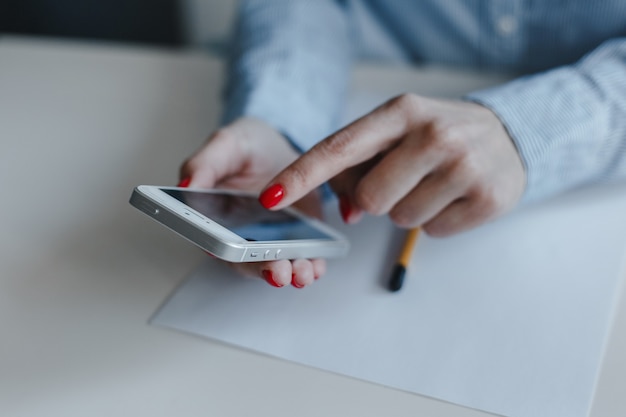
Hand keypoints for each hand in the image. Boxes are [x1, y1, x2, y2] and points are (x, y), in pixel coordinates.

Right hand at [179, 117, 325, 287]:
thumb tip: (187, 185)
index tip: (233, 252)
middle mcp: (241, 235)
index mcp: (215, 217)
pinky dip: (311, 265)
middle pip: (247, 261)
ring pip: (276, 265)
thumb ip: (205, 164)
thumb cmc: (248, 148)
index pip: (214, 240)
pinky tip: (317, 266)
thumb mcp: (226, 144)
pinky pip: (303, 257)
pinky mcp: (297, 239)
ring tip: (301, 272)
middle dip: (263, 268)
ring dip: (289, 273)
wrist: (282, 148)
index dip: (222, 249)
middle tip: (277, 271)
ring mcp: (270, 240)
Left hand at [258, 94, 525, 235]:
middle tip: (404, 179)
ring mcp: (465, 166)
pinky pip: (432, 232)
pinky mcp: (487, 199)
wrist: (508, 136)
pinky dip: (435, 221)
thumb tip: (348, 213)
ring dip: (407, 210)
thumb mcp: (397, 133)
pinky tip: (453, 197)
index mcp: (401, 111)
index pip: (339, 148)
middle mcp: (433, 133)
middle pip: (369, 199)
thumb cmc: (436, 136)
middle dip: (377, 200)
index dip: (301, 176)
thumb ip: (360, 166)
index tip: (270, 198)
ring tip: (433, 184)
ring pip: (400, 219)